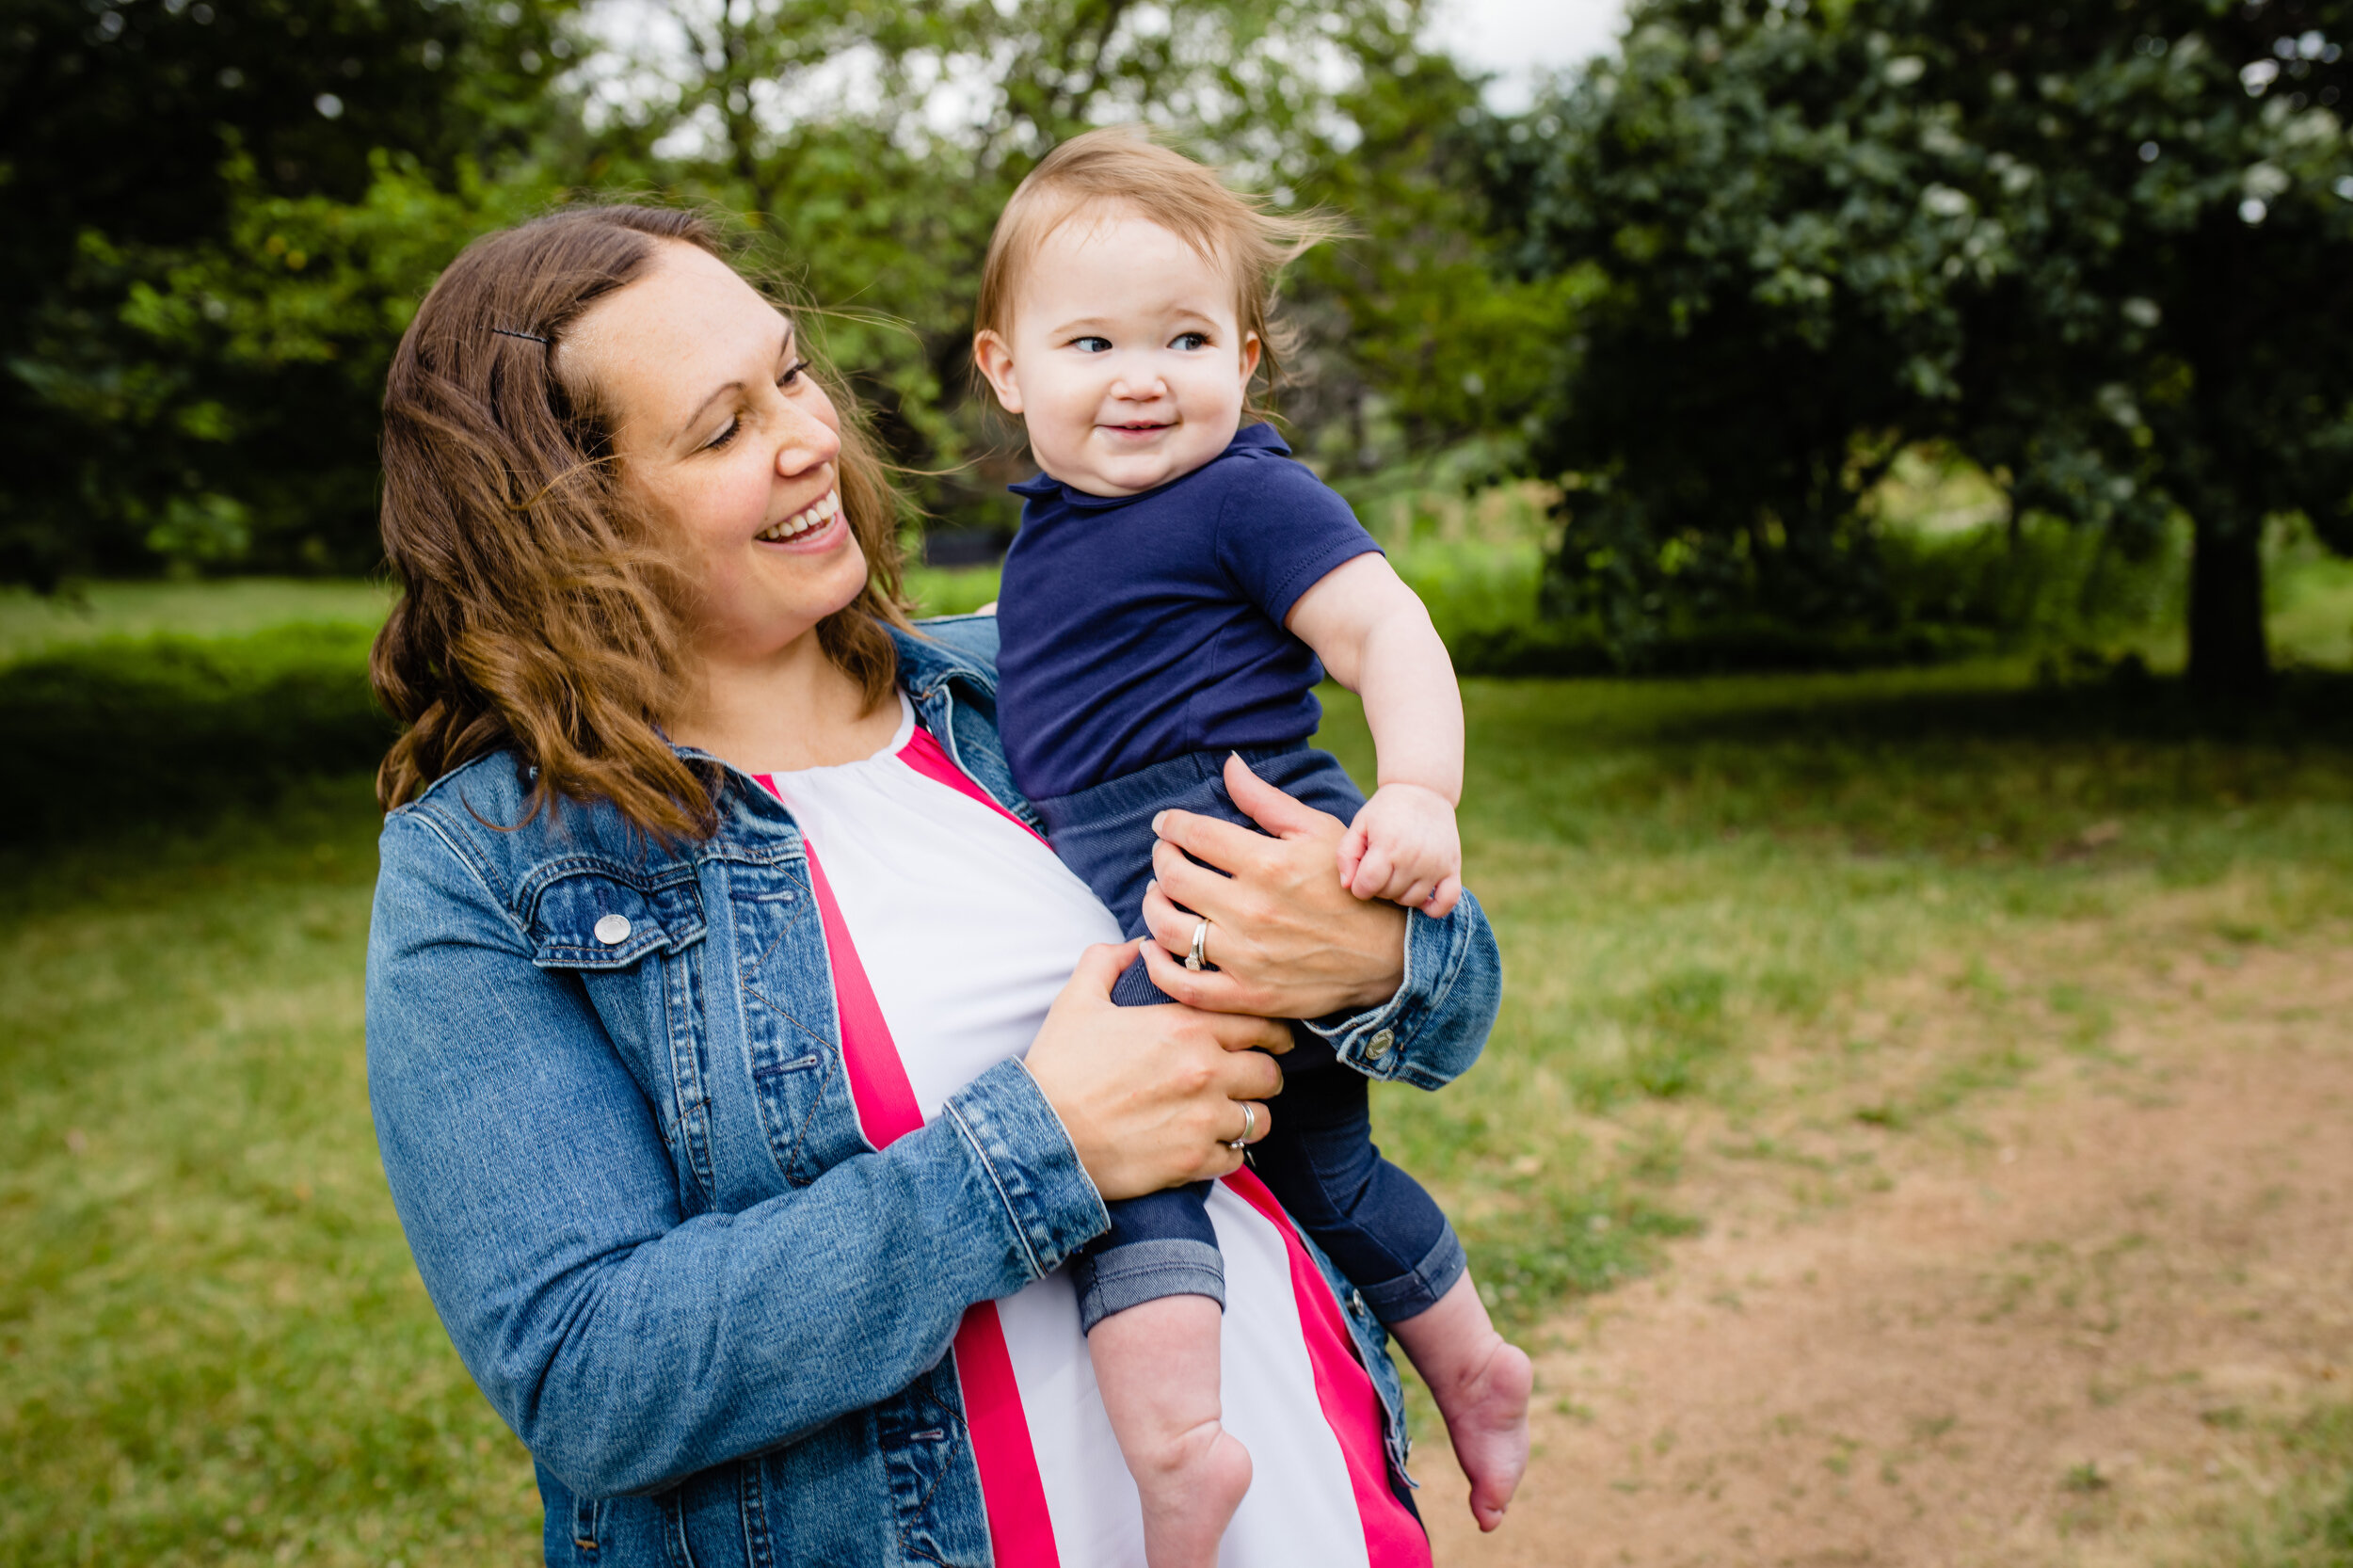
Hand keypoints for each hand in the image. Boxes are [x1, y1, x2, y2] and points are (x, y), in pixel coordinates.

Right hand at [1023, 940, 1288, 1201]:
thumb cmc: (1059, 1066)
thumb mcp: (1078, 1000)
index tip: (1268, 1037)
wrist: (1039, 1134)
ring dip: (1249, 1115)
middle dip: (1262, 1073)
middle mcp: (1205, 1071)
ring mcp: (1202, 1119)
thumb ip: (1108, 961)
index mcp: (1185, 1027)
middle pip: (1270, 1072)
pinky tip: (1210, 1145)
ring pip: (1260, 1119)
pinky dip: (1227, 1152)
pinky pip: (1236, 1158)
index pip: (1260, 1022)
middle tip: (1249, 1077)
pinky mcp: (1193, 1161)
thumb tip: (1135, 946)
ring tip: (1232, 1115)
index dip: (1270, 1029)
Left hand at [1135, 753, 1410, 1018]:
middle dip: (1161, 859)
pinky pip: (1184, 985)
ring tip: (1159, 895)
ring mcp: (1248, 956)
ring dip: (1152, 906)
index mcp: (1269, 863)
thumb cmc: (1351, 886)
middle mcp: (1252, 909)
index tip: (1166, 824)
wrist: (1390, 955)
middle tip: (1165, 856)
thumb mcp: (1319, 831)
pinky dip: (1157, 966)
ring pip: (1168, 929)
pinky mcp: (1249, 995)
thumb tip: (1227, 765)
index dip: (1170, 825)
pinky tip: (1153, 948)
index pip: (1194, 834)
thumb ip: (1266, 799)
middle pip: (1173, 878)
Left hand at [1337, 782, 1462, 915]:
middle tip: (1381, 867)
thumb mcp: (1360, 824)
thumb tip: (1347, 885)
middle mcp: (1413, 858)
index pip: (1366, 886)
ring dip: (1400, 893)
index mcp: (1387, 846)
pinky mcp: (1453, 868)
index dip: (1359, 886)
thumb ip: (1346, 854)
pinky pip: (1447, 902)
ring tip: (1398, 873)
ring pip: (1411, 901)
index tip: (1362, 875)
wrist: (1423, 790)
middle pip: (1388, 894)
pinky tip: (1423, 898)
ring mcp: (1435, 865)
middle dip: (1379, 886)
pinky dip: (1434, 908)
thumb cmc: (1386, 809)